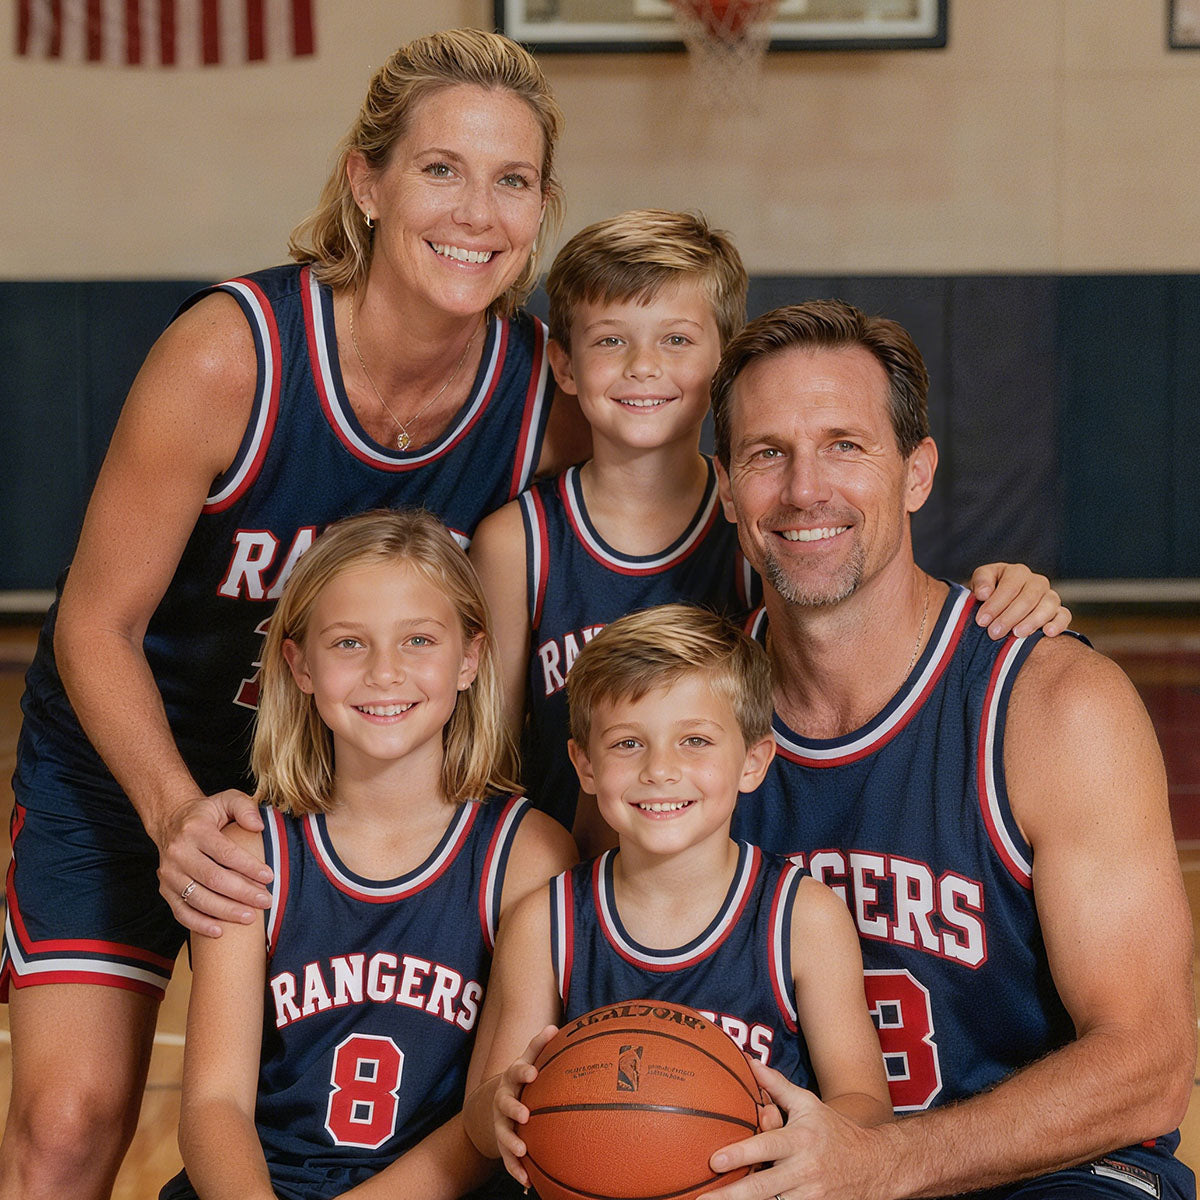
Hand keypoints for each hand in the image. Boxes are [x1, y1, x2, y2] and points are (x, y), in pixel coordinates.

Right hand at [152, 789, 273, 936]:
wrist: (171, 821)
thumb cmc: (206, 813)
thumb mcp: (227, 799)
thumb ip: (244, 807)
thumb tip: (258, 825)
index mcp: (196, 830)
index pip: (225, 852)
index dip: (248, 867)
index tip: (269, 877)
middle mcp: (178, 853)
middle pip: (213, 879)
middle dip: (243, 893)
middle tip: (266, 901)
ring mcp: (169, 873)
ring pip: (198, 898)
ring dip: (225, 911)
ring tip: (250, 917)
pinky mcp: (165, 889)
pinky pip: (181, 912)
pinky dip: (199, 924)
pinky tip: (219, 931)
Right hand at [493, 1024, 558, 1185]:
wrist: (496, 1099)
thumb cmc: (523, 1077)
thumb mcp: (528, 1059)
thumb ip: (539, 1045)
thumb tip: (555, 1027)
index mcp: (512, 1078)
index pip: (517, 1071)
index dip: (524, 1071)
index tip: (534, 1072)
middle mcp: (503, 1100)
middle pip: (505, 1104)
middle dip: (514, 1109)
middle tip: (525, 1114)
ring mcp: (500, 1123)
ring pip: (503, 1134)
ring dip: (512, 1143)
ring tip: (523, 1152)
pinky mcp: (502, 1143)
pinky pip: (507, 1159)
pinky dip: (516, 1171)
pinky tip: (528, 1182)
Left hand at [704, 1061, 886, 1199]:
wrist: (873, 1165)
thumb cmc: (833, 1130)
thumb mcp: (807, 1103)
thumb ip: (777, 1086)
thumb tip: (749, 1062)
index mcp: (800, 1140)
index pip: (766, 1146)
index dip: (740, 1155)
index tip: (714, 1160)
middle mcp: (804, 1170)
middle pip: (763, 1187)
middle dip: (731, 1195)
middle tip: (703, 1198)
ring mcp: (809, 1196)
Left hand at [970, 564, 1070, 639]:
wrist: (999, 606)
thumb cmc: (989, 593)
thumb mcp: (980, 582)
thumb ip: (981, 582)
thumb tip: (984, 593)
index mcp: (1017, 572)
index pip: (1009, 587)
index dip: (995, 604)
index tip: (982, 621)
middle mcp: (1037, 582)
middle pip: (1028, 598)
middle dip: (1009, 617)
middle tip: (994, 633)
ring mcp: (1050, 596)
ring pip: (1048, 606)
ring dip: (1032, 621)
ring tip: (1017, 634)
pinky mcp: (1059, 611)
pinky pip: (1064, 616)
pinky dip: (1058, 624)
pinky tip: (1048, 632)